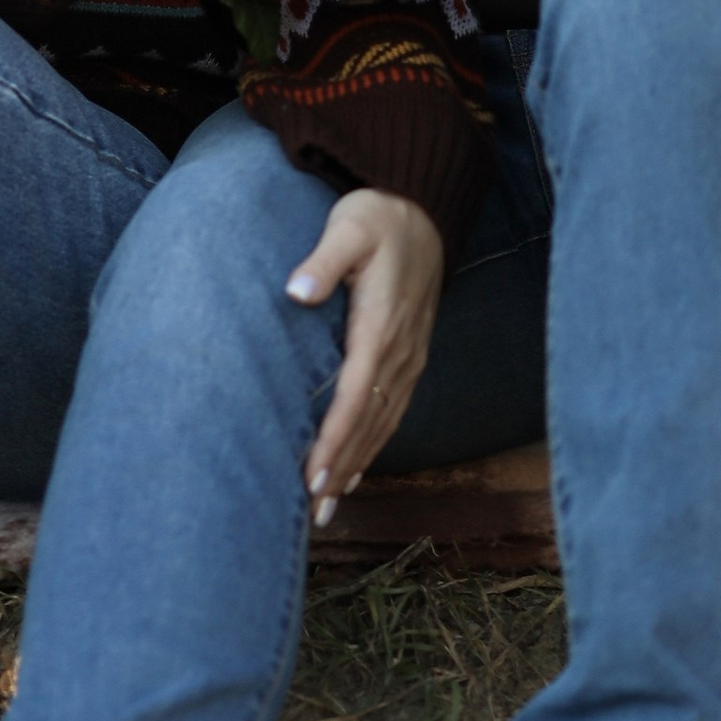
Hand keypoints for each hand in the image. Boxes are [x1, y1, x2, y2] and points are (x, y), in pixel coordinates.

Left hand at [286, 191, 444, 518]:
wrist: (424, 209)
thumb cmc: (378, 217)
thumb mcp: (348, 227)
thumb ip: (323, 262)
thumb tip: (296, 291)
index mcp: (381, 326)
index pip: (354, 396)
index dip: (334, 441)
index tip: (313, 476)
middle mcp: (400, 351)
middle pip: (369, 422)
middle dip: (342, 468)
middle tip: (314, 512)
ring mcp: (409, 355)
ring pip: (383, 422)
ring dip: (358, 464)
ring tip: (330, 505)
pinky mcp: (411, 354)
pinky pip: (393, 409)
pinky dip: (375, 443)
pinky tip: (357, 468)